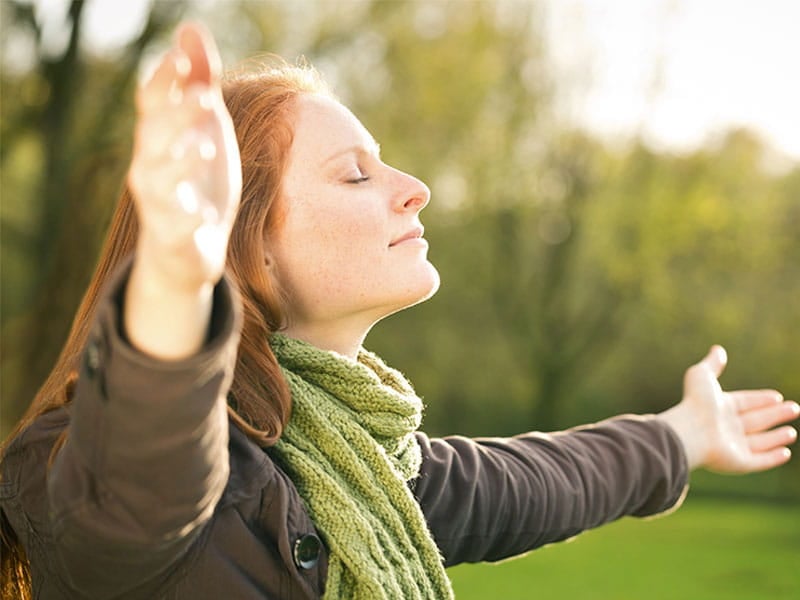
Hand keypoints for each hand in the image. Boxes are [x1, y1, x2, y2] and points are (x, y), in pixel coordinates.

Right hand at [128, 22, 240, 289]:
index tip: (182, 58)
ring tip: (203, 147)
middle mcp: (150, 167)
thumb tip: (190, 29)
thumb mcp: (205, 127)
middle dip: (177, 116)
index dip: (164, 80)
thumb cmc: (198, 178)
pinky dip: (187, 221)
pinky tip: (204, 215)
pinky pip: (175, 230)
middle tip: (207, 98)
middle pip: (154, 136)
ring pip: (157, 181)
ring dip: (178, 162)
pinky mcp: (175, 238)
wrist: (191, 246)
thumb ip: (200, 82)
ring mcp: (160, 204)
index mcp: (159, 138)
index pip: (152, 102)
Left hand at [659, 345, 798, 472]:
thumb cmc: (696, 403)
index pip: (745, 402)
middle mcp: (726, 427)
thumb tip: (718, 349)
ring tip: (792, 432)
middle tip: (795, 408)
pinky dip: (772, 458)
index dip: (761, 399)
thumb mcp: (702, 376)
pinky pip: (759, 461)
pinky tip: (786, 453)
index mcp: (719, 407)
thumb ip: (712, 364)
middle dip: (775, 415)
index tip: (777, 396)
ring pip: (759, 442)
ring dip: (776, 437)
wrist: (690, 431)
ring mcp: (732, 446)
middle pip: (756, 420)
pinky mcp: (738, 463)